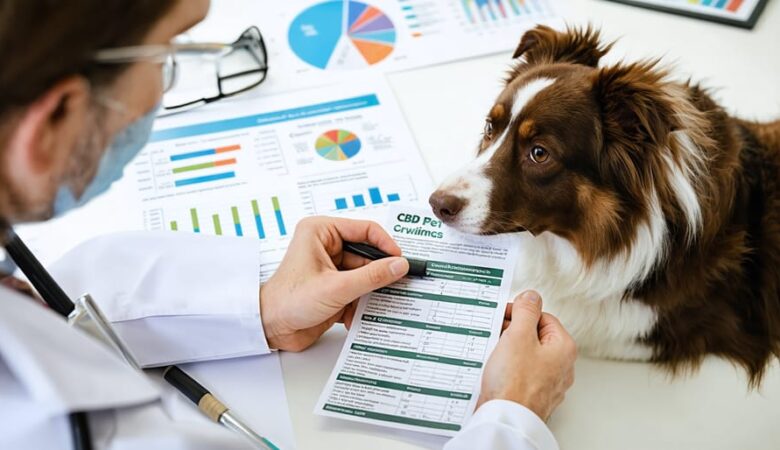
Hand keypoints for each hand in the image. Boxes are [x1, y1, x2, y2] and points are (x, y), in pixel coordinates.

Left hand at [259, 217, 408, 351]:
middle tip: (402, 284)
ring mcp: (331, 268)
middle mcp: (326, 246)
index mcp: (321, 232)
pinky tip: (362, 316)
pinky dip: (363, 303)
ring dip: (372, 291)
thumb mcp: (336, 288)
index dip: (386, 245)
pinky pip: (359, 290)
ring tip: (385, 302)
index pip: (365, 229)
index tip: (401, 261)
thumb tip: (399, 266)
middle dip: (381, 273)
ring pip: (365, 275)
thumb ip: (372, 276)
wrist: (270, 329)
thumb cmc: (288, 301)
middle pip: (368, 254)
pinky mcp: (334, 287)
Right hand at [478, 291, 576, 420]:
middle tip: (497, 335)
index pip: (543, 318)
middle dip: (513, 332)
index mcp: (563, 348)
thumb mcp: (518, 335)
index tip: (505, 316)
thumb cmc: (514, 384)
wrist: (505, 419)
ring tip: (495, 355)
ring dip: (508, 351)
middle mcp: (560, 366)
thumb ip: (526, 311)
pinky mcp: (532, 394)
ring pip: (526, 355)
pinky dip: (508, 368)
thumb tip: (532, 296)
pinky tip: (496, 371)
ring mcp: (547, 383)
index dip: (521, 313)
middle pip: (535, 336)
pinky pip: (520, 373)